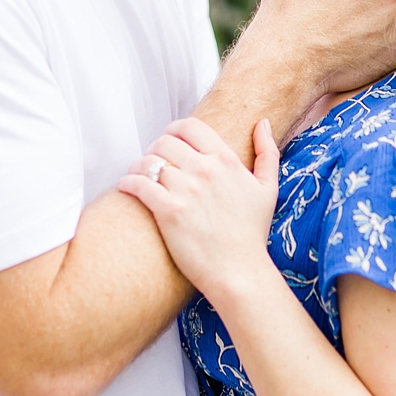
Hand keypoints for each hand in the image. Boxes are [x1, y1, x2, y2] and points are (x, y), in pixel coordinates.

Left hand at [119, 117, 278, 304]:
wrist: (240, 273)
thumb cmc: (251, 234)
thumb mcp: (268, 189)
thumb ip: (267, 153)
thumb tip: (262, 122)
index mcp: (226, 160)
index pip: (190, 126)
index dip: (174, 130)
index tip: (169, 142)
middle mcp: (205, 170)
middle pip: (164, 141)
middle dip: (155, 149)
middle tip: (153, 164)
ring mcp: (186, 190)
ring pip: (148, 161)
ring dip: (138, 166)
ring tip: (138, 176)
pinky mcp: (168, 211)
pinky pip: (138, 183)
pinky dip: (127, 182)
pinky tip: (126, 187)